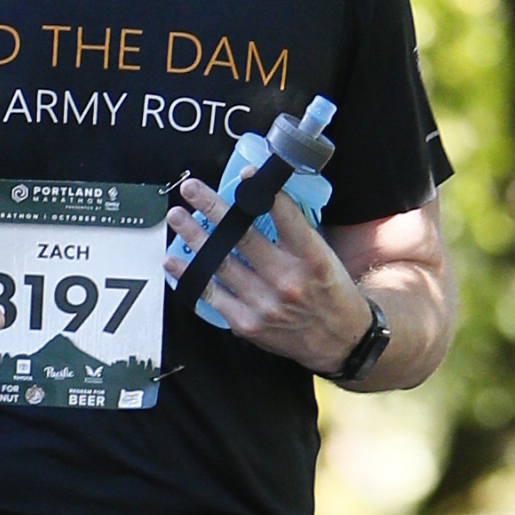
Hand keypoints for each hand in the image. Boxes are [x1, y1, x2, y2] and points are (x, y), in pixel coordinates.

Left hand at [167, 180, 369, 371]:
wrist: (339, 341)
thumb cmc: (331, 293)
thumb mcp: (324, 256)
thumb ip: (295, 232)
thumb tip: (260, 200)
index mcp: (311, 258)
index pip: (286, 216)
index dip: (263, 192)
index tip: (245, 173)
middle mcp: (287, 280)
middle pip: (241, 237)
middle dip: (212, 208)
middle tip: (192, 190)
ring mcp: (264, 303)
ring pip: (219, 263)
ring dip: (194, 237)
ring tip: (178, 218)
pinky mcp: (246, 322)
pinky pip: (210, 295)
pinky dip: (189, 275)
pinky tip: (175, 260)